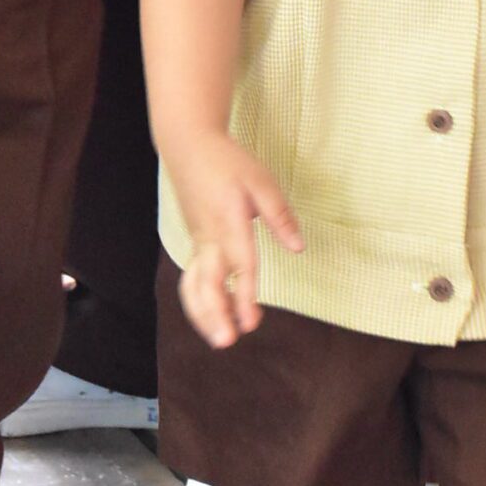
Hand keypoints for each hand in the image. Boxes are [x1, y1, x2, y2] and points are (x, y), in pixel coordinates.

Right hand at [165, 129, 302, 348]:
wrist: (187, 144)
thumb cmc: (228, 161)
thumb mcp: (261, 181)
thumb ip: (280, 216)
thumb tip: (298, 248)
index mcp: (229, 222)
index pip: (240, 266)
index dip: (246, 296)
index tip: (251, 323)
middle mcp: (209, 237)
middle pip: (207, 283)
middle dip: (215, 314)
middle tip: (227, 341)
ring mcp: (198, 241)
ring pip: (193, 284)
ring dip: (202, 314)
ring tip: (218, 337)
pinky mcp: (195, 242)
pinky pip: (192, 277)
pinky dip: (198, 301)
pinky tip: (213, 317)